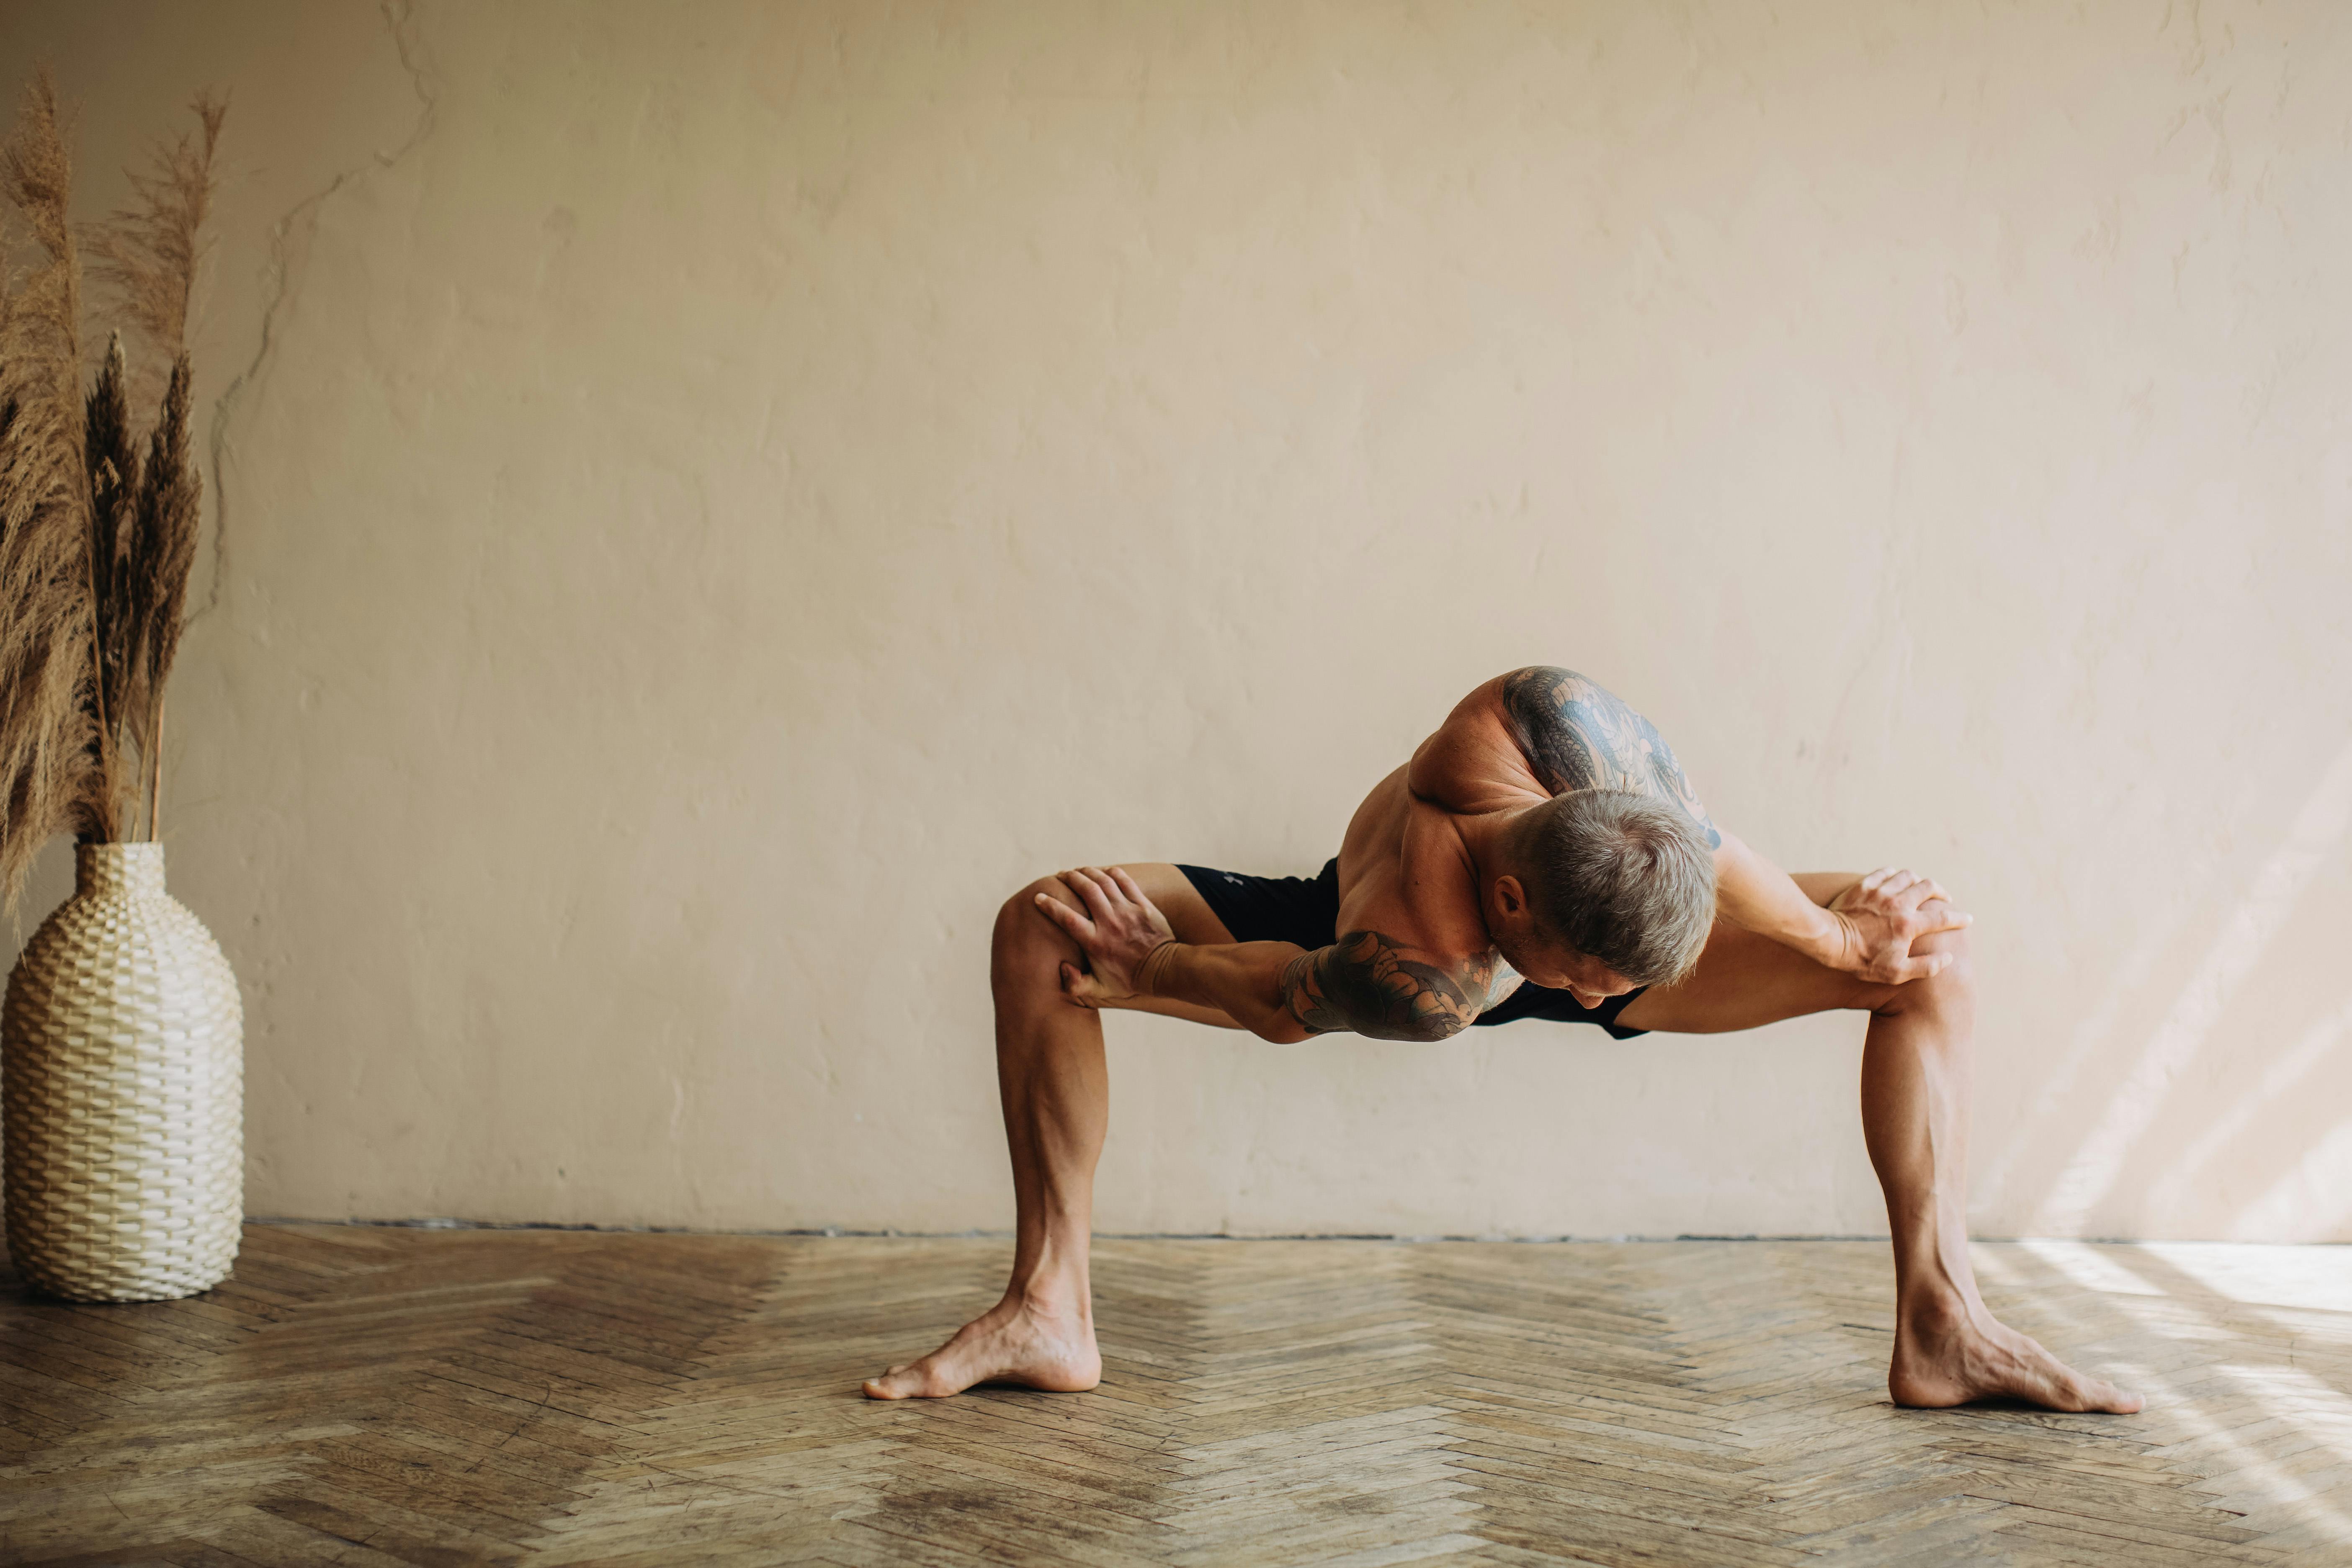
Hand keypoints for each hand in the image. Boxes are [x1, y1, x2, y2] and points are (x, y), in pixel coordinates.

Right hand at [1031, 867, 1176, 1007]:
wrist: (1164, 971)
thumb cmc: (1130, 980)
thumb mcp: (1101, 990)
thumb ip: (1077, 985)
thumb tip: (1063, 967)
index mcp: (1095, 942)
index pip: (1067, 918)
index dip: (1050, 906)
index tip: (1039, 897)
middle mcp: (1110, 923)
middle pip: (1086, 890)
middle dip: (1070, 879)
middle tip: (1061, 876)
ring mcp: (1128, 911)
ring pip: (1104, 881)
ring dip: (1088, 872)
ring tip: (1078, 871)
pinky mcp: (1143, 905)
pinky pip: (1126, 882)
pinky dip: (1113, 873)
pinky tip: (1104, 871)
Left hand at [1827, 866, 1971, 983]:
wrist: (1829, 941)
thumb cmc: (1863, 960)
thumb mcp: (1897, 973)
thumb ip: (1926, 966)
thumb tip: (1948, 957)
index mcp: (1909, 925)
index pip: (1943, 918)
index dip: (1959, 919)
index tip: (1967, 919)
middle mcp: (1898, 903)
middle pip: (1929, 887)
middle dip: (1941, 892)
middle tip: (1944, 898)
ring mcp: (1881, 892)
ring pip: (1908, 875)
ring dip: (1918, 881)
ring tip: (1920, 888)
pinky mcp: (1864, 886)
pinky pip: (1885, 872)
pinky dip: (1894, 875)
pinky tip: (1895, 880)